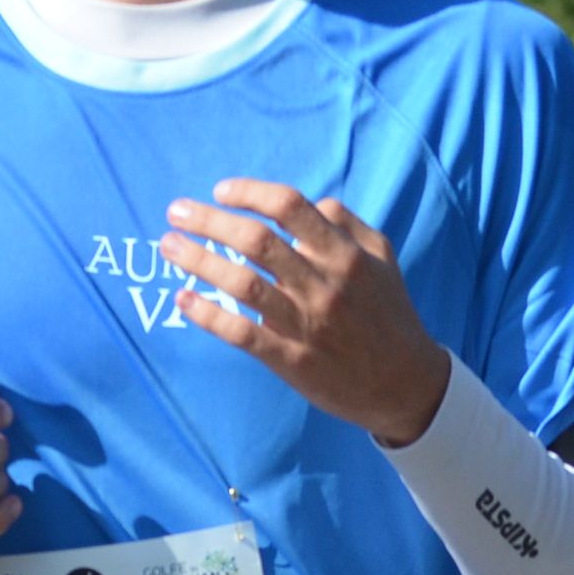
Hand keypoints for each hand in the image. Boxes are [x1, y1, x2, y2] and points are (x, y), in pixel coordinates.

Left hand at [161, 181, 449, 445]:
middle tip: (176, 211)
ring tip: (169, 246)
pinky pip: (241, 333)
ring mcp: (305, 323)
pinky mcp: (291, 359)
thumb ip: (346, 224)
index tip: (221, 191)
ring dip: (199, 261)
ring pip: (242, 284)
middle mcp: (323, 284)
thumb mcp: (381, 259)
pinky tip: (182, 299)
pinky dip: (207, 314)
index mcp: (344, 254)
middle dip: (209, 221)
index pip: (289, 207)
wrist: (404, 383)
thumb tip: (310, 203)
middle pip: (256, 241)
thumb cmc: (389, 314)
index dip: (249, 193)